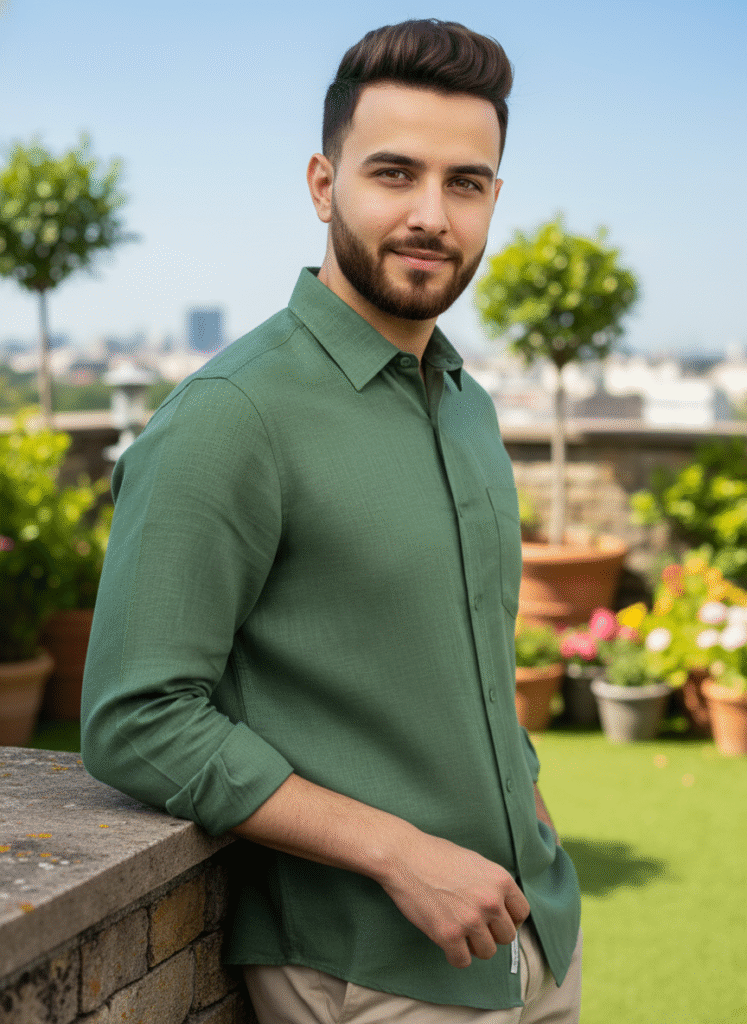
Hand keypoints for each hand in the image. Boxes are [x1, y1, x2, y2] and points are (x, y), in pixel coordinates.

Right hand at [378, 829, 529, 968]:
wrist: (404, 856)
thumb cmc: (436, 855)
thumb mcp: (475, 862)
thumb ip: (492, 885)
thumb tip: (502, 910)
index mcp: (501, 880)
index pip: (522, 914)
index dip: (509, 918)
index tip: (495, 920)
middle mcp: (490, 901)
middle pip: (507, 936)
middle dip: (491, 933)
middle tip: (474, 926)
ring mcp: (470, 919)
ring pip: (487, 952)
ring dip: (474, 946)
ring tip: (460, 933)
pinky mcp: (448, 935)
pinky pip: (463, 961)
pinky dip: (456, 955)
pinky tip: (447, 943)